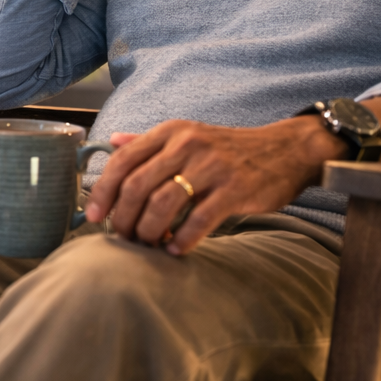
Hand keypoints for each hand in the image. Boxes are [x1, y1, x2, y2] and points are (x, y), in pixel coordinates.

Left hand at [83, 117, 346, 254]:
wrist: (286, 150)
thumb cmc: (229, 148)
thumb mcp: (188, 135)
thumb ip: (149, 141)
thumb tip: (112, 142)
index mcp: (170, 132)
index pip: (122, 161)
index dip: (103, 191)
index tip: (94, 217)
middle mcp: (187, 145)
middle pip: (137, 186)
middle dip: (123, 217)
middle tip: (122, 237)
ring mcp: (211, 167)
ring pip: (163, 204)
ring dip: (149, 231)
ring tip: (148, 244)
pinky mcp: (234, 190)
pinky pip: (198, 221)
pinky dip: (182, 240)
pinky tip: (176, 249)